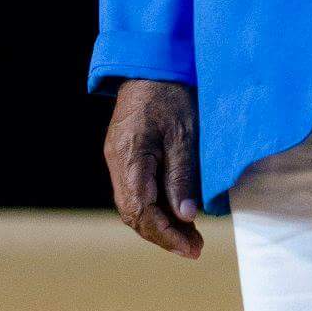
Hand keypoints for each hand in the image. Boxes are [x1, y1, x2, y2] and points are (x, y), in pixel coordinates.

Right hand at [103, 79, 203, 258]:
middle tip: (195, 247)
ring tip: (189, 236)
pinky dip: (153, 206)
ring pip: (132, 205)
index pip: (142, 212)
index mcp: (129, 157)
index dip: (166, 235)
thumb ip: (182, 176)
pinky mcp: (123, 153)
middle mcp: (116, 162)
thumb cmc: (172, 92)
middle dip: (163, 234)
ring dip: (158, 223)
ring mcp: (116, 158)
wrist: (152, 61)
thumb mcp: (184, 134)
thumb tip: (186, 216)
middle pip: (134, 214)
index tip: (192, 248)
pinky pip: (134, 191)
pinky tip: (174, 211)